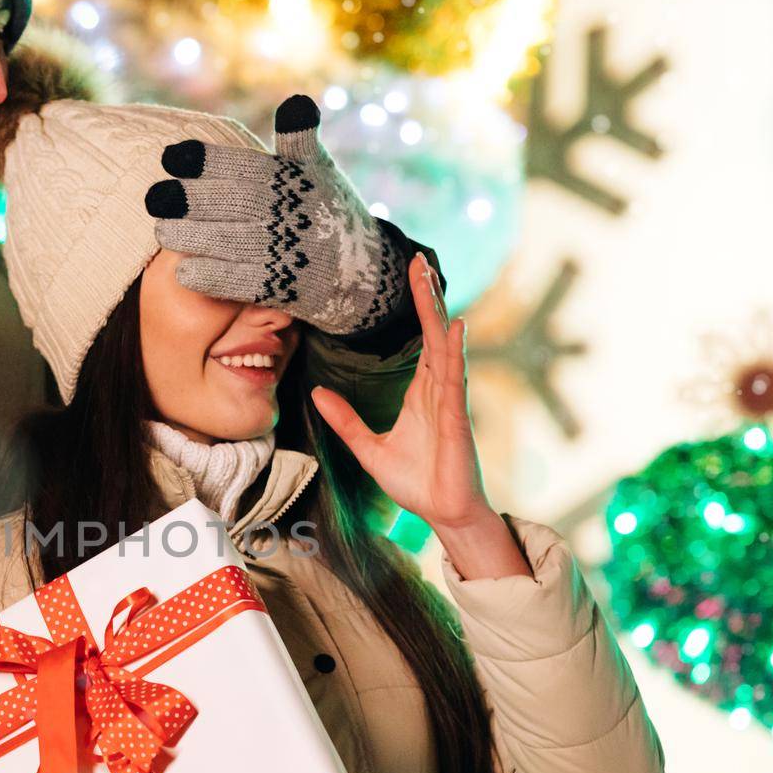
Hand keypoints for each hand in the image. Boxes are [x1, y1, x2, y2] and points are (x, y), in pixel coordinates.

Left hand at [143, 93, 404, 335]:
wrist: (364, 274)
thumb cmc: (329, 213)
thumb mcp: (320, 173)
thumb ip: (299, 141)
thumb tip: (296, 103)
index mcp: (295, 180)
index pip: (243, 166)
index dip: (205, 161)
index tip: (170, 158)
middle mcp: (290, 214)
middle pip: (230, 203)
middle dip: (188, 200)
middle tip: (154, 198)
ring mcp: (286, 252)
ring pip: (229, 242)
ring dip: (190, 237)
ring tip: (162, 232)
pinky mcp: (284, 289)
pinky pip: (240, 283)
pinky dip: (210, 277)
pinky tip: (184, 272)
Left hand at [309, 254, 491, 533]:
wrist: (441, 513)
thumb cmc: (416, 482)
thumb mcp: (368, 449)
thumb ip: (346, 421)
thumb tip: (316, 395)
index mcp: (422, 392)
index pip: (420, 340)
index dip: (417, 307)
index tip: (409, 274)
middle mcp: (439, 389)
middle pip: (434, 332)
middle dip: (427, 296)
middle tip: (418, 259)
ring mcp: (449, 401)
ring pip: (444, 346)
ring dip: (437, 312)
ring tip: (430, 279)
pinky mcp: (456, 419)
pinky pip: (455, 379)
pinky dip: (454, 351)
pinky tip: (454, 327)